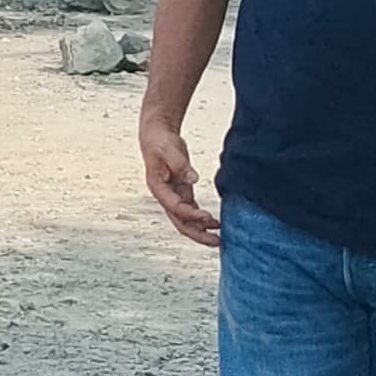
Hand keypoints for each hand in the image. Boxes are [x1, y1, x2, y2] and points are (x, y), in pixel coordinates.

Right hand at [140, 103, 223, 247]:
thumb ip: (180, 164)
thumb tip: (193, 178)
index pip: (175, 207)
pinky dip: (202, 219)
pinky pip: (191, 211)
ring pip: (186, 220)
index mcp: (158, 187)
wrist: (156, 133)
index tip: (208, 218)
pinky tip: (215, 224)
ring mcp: (173, 195)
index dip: (192, 215)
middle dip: (197, 234)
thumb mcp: (169, 149)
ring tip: (219, 238)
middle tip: (216, 242)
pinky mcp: (182, 192)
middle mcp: (165, 196)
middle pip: (180, 222)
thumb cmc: (159, 140)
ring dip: (201, 230)